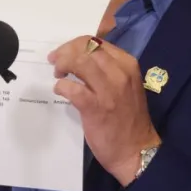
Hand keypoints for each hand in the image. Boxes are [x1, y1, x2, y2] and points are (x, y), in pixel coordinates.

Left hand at [49, 36, 160, 185]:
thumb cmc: (128, 117)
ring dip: (62, 65)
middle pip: (85, 48)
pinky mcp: (96, 107)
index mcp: (127, 64)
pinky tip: (60, 91)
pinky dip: (61, 86)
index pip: (96, 42)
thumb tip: (80, 58)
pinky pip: (72, 88)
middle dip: (65, 52)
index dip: (74, 44)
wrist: (136, 149)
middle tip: (55, 62)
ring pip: (79, 62)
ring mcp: (108, 90)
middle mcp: (120, 73)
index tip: (64, 52)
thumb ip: (107, 69)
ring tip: (58, 75)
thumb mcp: (125, 85)